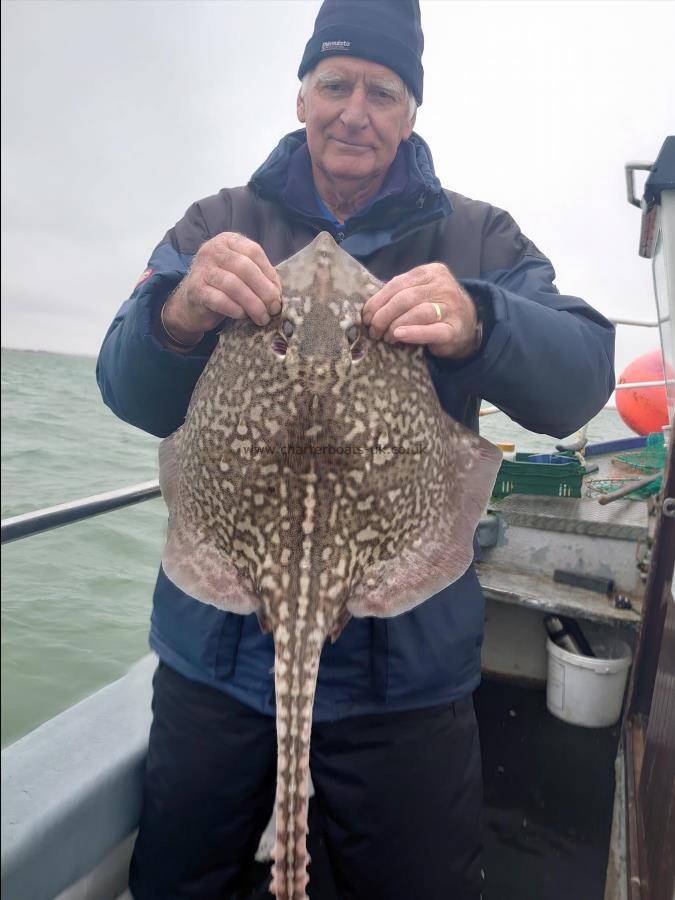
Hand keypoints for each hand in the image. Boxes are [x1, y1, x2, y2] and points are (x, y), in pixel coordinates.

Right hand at [161, 232, 281, 343]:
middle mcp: (212, 250)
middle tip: (274, 308)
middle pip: (245, 268)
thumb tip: (278, 291)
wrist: (190, 303)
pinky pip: (220, 300)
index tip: (278, 292)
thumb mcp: (240, 274)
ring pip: (234, 285)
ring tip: (262, 317)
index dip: (269, 273)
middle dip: (264, 290)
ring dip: (253, 304)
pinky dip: (235, 310)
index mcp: (228, 241)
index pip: (254, 252)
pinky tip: (243, 316)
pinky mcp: (196, 290)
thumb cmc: (222, 287)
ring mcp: (202, 269)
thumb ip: (258, 275)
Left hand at [362, 263, 478, 358]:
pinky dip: (413, 333)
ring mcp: (451, 307)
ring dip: (395, 325)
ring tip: (386, 336)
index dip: (378, 300)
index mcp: (431, 271)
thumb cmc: (436, 307)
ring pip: (417, 312)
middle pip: (405, 298)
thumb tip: (369, 307)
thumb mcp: (421, 291)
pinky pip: (431, 331)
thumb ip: (400, 292)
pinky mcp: (454, 328)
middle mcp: (443, 286)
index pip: (397, 283)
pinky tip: (399, 336)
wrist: (468, 324)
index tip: (366, 315)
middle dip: (383, 315)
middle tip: (373, 330)